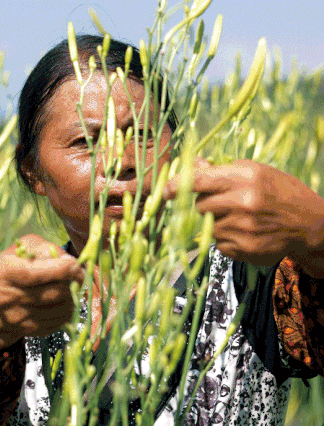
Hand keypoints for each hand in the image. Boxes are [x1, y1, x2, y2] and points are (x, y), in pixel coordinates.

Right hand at [0, 234, 83, 352]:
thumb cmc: (12, 269)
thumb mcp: (22, 250)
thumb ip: (44, 249)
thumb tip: (67, 261)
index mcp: (3, 272)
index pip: (35, 273)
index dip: (60, 269)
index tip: (75, 264)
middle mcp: (8, 297)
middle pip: (54, 291)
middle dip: (72, 281)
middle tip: (78, 274)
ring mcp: (19, 317)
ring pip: (62, 307)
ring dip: (72, 295)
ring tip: (68, 286)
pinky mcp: (31, 331)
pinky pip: (61, 320)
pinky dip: (67, 308)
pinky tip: (62, 300)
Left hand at [164, 159, 323, 276]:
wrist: (310, 225)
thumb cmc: (280, 193)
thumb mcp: (256, 172)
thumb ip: (221, 170)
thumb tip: (190, 164)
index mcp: (245, 177)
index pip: (199, 181)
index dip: (178, 185)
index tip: (167, 191)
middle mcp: (243, 202)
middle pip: (199, 206)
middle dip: (202, 205)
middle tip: (219, 203)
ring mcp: (243, 228)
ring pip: (207, 226)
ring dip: (214, 222)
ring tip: (236, 217)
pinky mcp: (244, 249)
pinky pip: (218, 243)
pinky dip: (224, 238)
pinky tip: (243, 232)